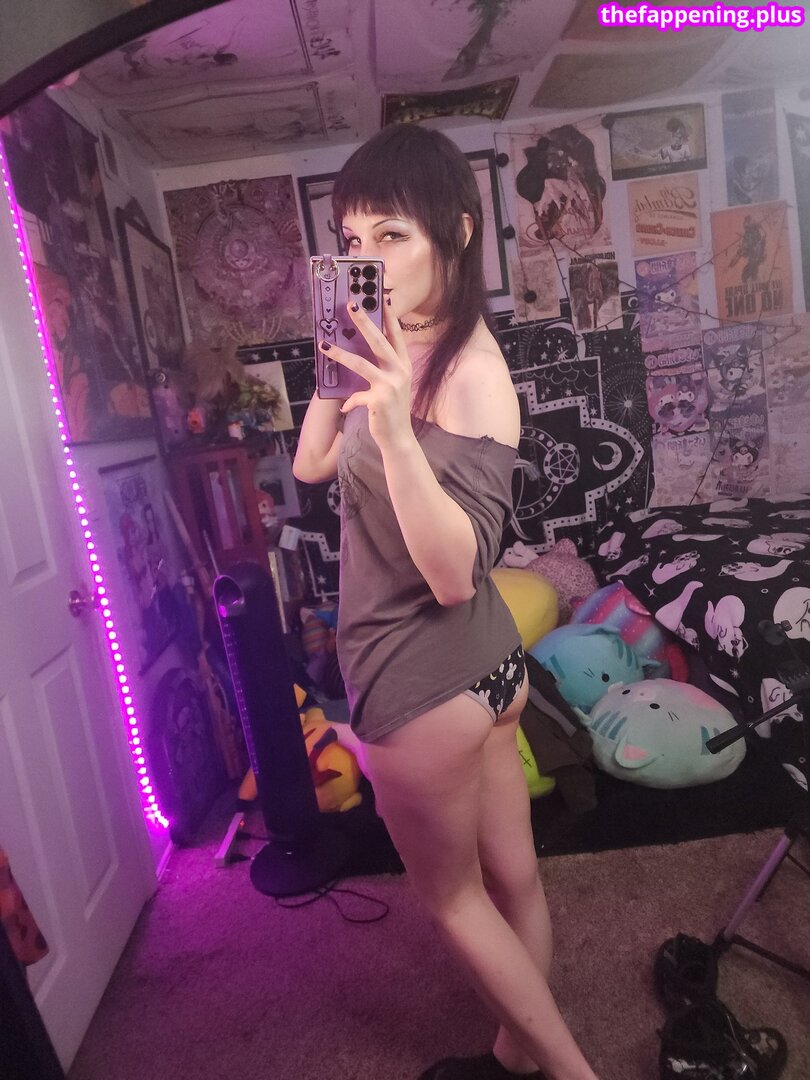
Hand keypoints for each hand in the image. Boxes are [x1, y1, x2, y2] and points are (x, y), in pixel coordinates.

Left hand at [319, 300, 413, 450]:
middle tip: (351, 306)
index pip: (397, 335)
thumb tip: (360, 353)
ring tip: (324, 345)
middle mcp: (400, 372)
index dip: (390, 316)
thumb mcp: (391, 386)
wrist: (398, 438)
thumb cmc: (392, 410)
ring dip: (340, 354)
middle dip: (364, 322)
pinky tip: (344, 408)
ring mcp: (391, 386)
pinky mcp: (379, 400)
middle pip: (379, 341)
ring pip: (361, 364)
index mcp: (404, 365)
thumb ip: (381, 369)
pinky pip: (356, 396)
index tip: (382, 298)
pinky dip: (349, 402)